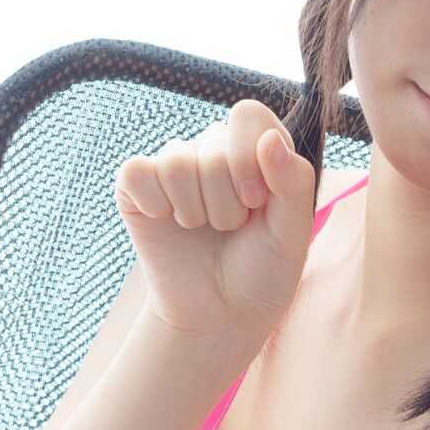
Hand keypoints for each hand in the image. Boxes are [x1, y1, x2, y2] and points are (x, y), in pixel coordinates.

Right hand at [114, 98, 318, 345]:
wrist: (220, 313)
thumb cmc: (262, 270)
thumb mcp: (292, 233)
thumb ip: (294, 183)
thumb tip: (270, 138)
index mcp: (255, 148)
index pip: (247, 115)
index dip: (249, 157)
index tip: (256, 201)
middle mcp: (213, 148)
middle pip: (212, 146)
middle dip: (226, 201)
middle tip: (230, 228)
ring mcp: (174, 166)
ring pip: (175, 162)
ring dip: (194, 210)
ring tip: (204, 229)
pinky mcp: (137, 186)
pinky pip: (136, 172)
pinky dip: (155, 205)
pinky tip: (167, 222)